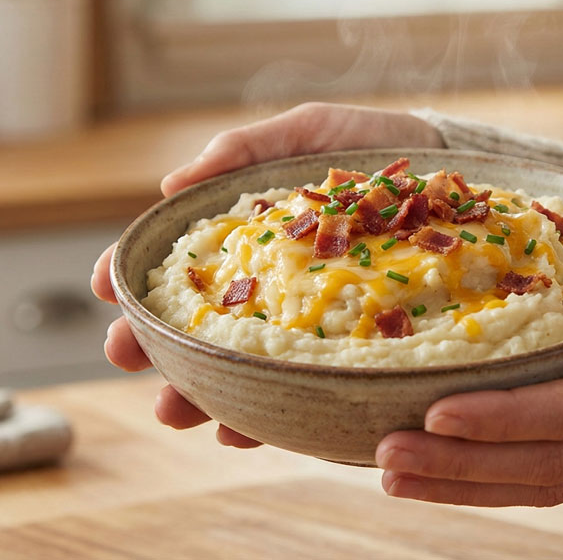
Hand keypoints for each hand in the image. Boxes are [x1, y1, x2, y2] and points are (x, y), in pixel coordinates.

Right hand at [92, 103, 441, 444]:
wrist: (460, 174)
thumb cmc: (376, 149)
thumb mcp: (308, 133)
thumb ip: (246, 150)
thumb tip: (169, 184)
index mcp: (251, 238)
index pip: (179, 263)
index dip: (134, 276)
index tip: (102, 288)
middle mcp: (271, 288)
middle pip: (196, 325)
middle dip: (151, 345)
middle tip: (122, 357)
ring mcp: (308, 325)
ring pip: (238, 370)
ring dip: (198, 393)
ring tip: (177, 410)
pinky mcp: (351, 354)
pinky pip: (302, 393)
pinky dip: (267, 416)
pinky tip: (244, 429)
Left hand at [376, 203, 562, 506]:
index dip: (504, 418)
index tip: (435, 413)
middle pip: (550, 464)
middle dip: (463, 466)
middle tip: (384, 457)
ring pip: (548, 483)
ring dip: (468, 486)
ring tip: (394, 475)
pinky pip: (558, 476)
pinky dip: (497, 481)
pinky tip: (445, 473)